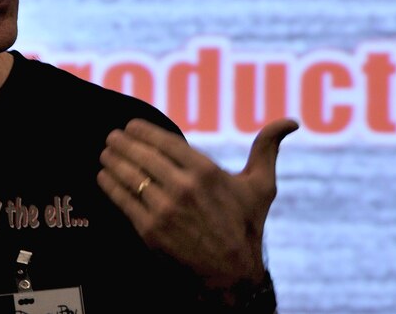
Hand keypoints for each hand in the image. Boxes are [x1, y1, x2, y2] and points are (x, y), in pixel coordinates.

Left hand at [97, 117, 298, 294]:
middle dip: (122, 143)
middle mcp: (184, 187)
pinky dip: (109, 185)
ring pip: (130, 176)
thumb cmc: (246, 225)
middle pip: (143, 155)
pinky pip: (123, 201)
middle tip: (111, 137)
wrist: (232, 273)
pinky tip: (103, 176)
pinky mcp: (151, 231)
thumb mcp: (261, 185)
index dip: (143, 131)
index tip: (130, 125)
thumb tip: (292, 121)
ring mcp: (165, 209)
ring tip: (105, 152)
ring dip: (113, 160)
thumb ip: (268, 148)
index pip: (165, 141)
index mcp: (206, 171)